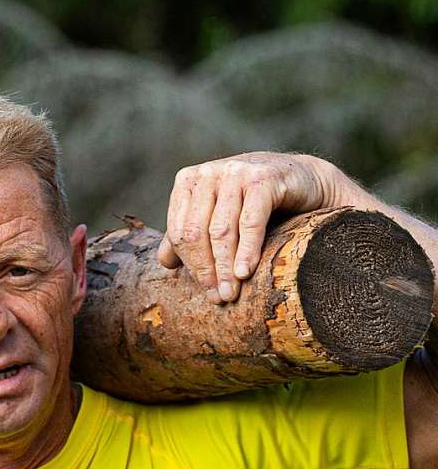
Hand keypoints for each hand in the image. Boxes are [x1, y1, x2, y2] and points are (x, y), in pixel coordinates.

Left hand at [157, 152, 333, 302]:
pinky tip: (245, 272)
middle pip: (196, 232)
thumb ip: (190, 234)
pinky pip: (250, 222)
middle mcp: (209, 172)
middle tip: (219, 296)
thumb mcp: (219, 215)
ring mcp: (235, 171)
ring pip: (221, 230)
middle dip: (206, 269)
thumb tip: (164, 263)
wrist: (304, 181)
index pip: (178, 231)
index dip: (190, 265)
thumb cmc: (257, 202)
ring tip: (231, 292)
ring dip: (225, 267)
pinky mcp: (263, 178)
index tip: (205, 289)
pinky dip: (246, 251)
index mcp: (188, 181)